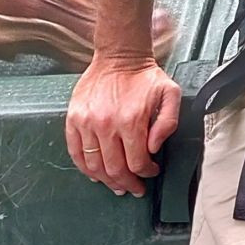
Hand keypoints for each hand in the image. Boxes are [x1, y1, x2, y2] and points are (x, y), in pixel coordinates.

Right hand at [66, 52, 181, 195]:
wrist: (119, 56)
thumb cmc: (144, 77)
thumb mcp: (170, 94)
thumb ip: (168, 123)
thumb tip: (153, 148)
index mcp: (131, 120)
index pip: (137, 162)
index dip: (146, 173)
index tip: (151, 172)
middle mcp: (106, 124)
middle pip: (115, 169)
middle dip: (127, 184)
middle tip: (134, 188)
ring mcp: (87, 123)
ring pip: (94, 165)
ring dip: (106, 181)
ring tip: (116, 185)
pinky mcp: (73, 119)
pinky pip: (76, 152)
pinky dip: (85, 168)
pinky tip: (95, 174)